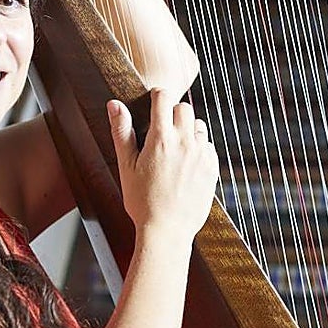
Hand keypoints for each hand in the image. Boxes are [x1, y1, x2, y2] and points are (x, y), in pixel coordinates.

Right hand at [108, 89, 218, 248]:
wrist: (167, 231)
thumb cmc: (142, 201)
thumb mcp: (126, 166)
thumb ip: (121, 132)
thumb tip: (115, 104)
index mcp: (161, 139)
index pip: (164, 97)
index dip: (157, 96)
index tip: (153, 103)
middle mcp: (185, 143)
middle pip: (184, 108)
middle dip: (172, 113)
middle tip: (162, 132)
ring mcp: (201, 155)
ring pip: (198, 125)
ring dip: (187, 130)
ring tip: (174, 150)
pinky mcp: (212, 167)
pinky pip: (208, 146)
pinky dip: (198, 148)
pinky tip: (185, 165)